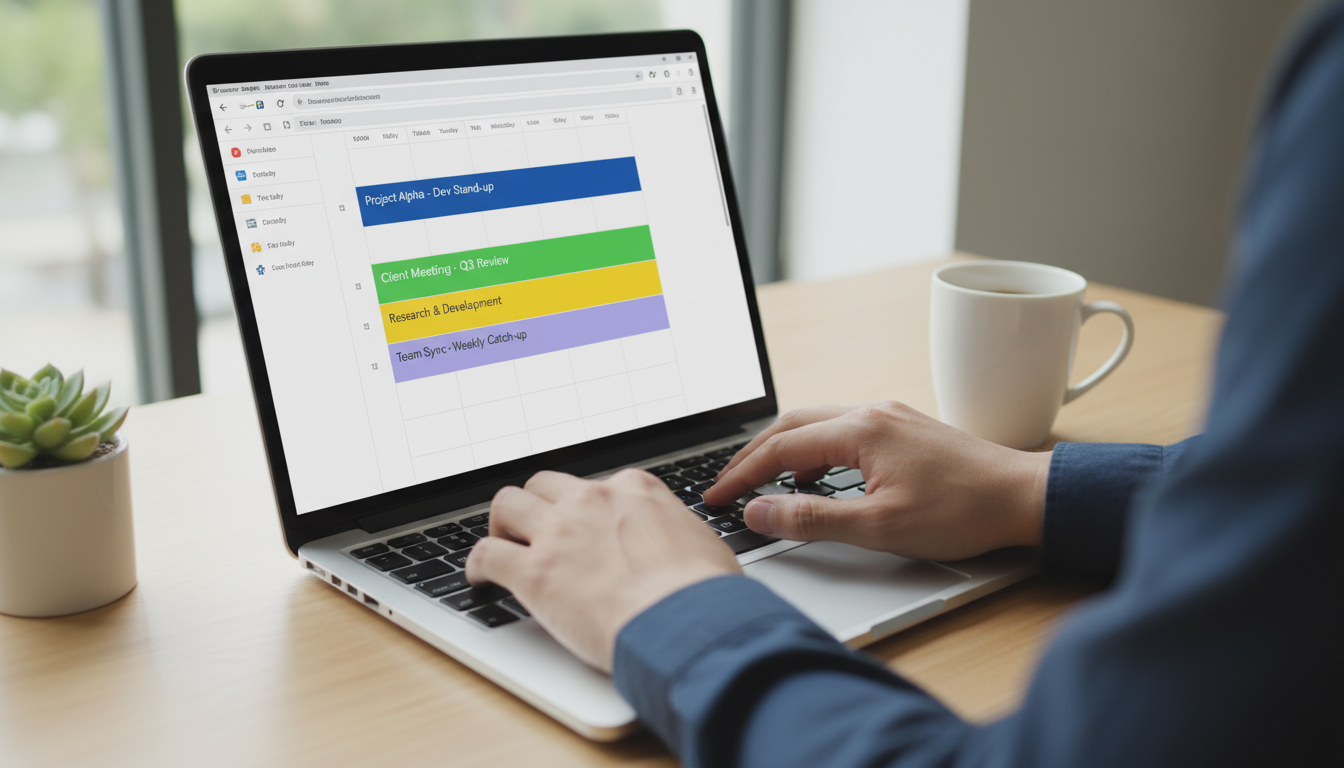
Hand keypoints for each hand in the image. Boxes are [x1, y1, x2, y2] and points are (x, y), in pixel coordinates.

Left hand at [466, 469, 741, 671]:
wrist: (687, 622)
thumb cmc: (704, 593)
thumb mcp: (701, 541)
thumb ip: (675, 534)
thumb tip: (679, 547)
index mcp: (634, 490)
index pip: (593, 485)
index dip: (583, 508)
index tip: (581, 524)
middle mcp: (592, 500)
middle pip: (544, 485)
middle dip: (536, 506)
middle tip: (535, 531)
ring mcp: (560, 532)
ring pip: (507, 505)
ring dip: (502, 525)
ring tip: (503, 545)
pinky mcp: (534, 572)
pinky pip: (485, 554)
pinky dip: (477, 565)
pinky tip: (481, 578)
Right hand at [702, 401, 1049, 560]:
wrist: (1024, 497)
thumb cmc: (963, 511)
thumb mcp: (880, 526)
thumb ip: (812, 518)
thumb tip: (760, 511)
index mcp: (860, 429)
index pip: (781, 448)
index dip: (742, 474)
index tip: (717, 497)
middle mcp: (871, 412)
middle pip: (792, 425)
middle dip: (753, 455)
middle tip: (728, 485)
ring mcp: (889, 416)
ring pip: (817, 423)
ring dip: (783, 449)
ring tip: (762, 480)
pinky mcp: (903, 428)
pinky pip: (841, 429)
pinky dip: (814, 448)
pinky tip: (815, 473)